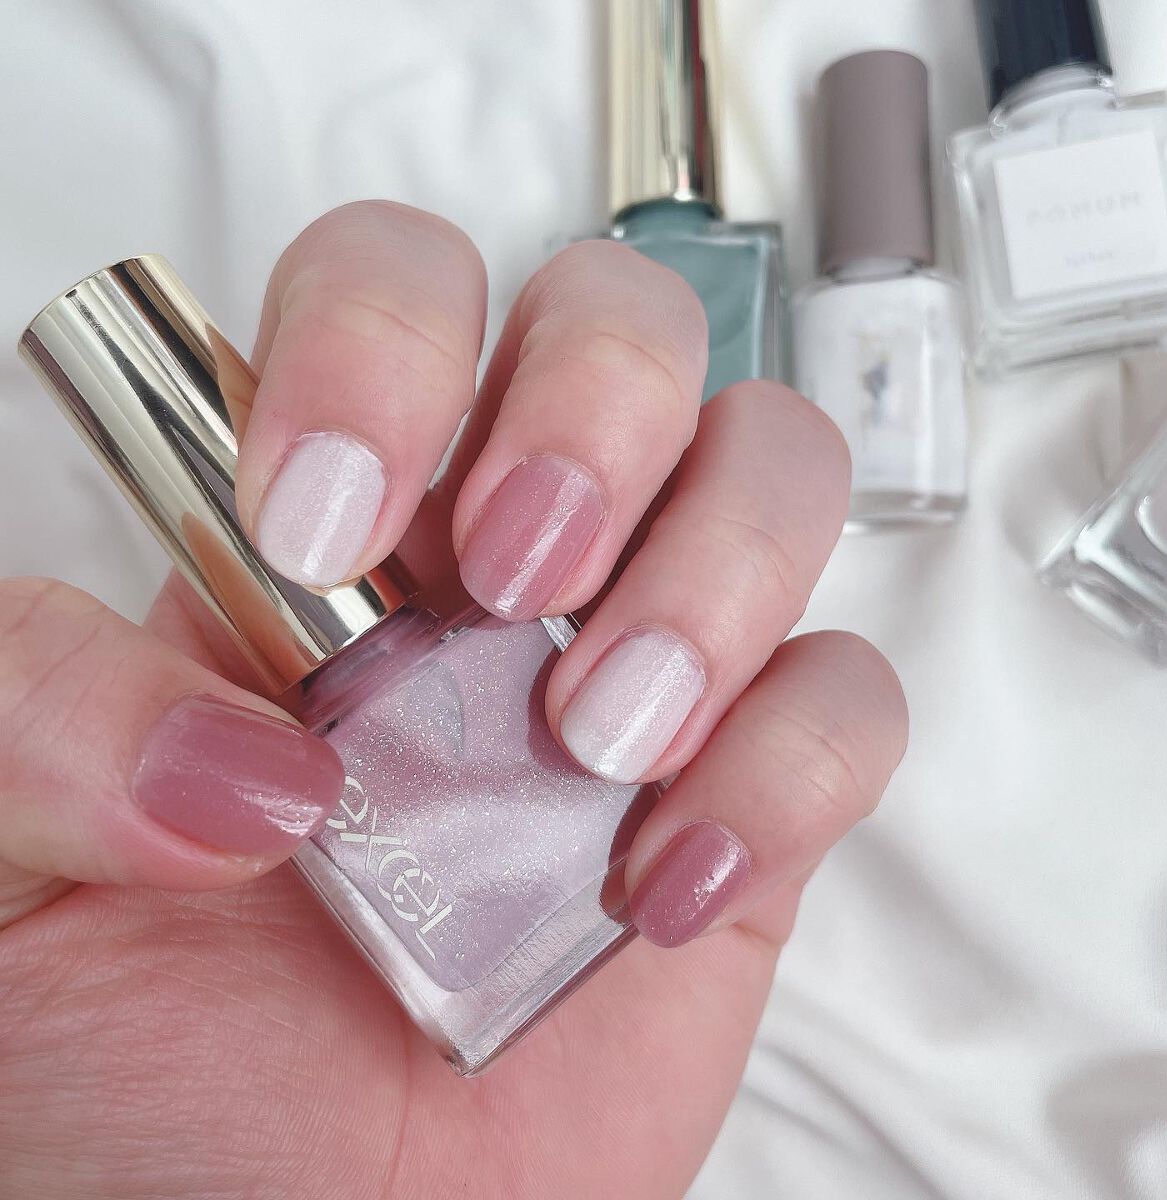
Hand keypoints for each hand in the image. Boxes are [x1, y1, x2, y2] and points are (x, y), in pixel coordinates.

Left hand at [0, 203, 906, 1198]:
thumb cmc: (140, 1073)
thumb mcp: (0, 866)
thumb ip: (32, 713)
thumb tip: (231, 740)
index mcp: (327, 536)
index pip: (400, 288)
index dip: (382, 343)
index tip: (325, 518)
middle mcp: (498, 572)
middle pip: (623, 330)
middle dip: (594, 411)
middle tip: (511, 570)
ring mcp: (638, 668)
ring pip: (770, 470)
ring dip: (715, 572)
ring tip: (596, 731)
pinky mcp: (745, 797)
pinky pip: (845, 702)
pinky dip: (788, 764)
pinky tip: (665, 875)